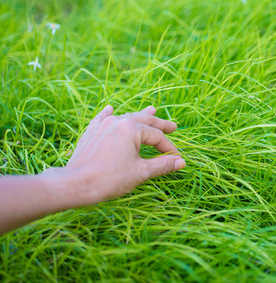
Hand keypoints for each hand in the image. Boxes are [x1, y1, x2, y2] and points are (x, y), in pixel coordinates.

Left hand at [64, 105, 184, 204]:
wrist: (75, 184)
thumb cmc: (110, 179)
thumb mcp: (140, 172)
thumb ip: (162, 165)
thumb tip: (181, 162)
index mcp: (132, 129)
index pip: (157, 137)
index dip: (168, 148)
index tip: (176, 158)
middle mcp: (118, 121)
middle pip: (144, 120)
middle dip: (160, 124)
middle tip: (173, 126)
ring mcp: (103, 124)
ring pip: (126, 117)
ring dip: (140, 116)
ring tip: (151, 110)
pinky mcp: (91, 132)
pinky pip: (102, 118)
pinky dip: (109, 114)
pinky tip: (110, 108)